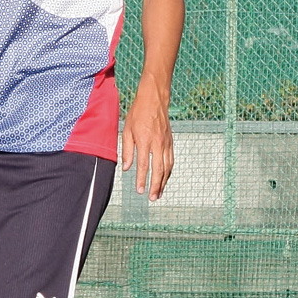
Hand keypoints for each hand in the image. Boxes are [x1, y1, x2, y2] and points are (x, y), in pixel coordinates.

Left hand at [121, 76, 174, 200]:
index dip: (142, 180)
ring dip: (163, 182)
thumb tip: (126, 168)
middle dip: (156, 186)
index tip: (140, 191)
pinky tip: (165, 179)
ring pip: (167, 167)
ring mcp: (166, 143)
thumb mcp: (127, 131)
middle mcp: (158, 144)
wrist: (154, 100)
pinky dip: (168, 172)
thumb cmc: (137, 114)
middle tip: (152, 198)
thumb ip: (126, 150)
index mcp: (145, 141)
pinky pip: (171, 160)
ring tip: (158, 193)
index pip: (144, 165)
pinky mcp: (170, 142)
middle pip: (159, 170)